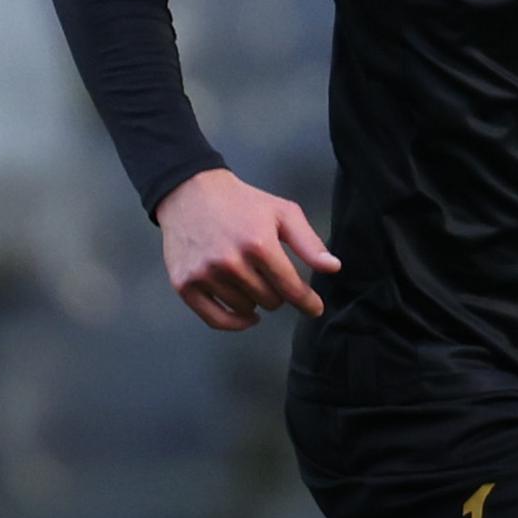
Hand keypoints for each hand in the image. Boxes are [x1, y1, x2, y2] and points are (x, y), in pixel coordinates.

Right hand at [154, 168, 340, 330]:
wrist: (191, 194)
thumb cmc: (243, 203)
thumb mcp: (282, 212)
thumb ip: (309, 242)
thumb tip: (333, 268)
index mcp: (259, 244)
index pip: (290, 287)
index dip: (307, 301)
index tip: (315, 308)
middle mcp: (231, 263)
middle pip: (270, 300)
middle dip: (278, 293)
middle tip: (272, 276)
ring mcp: (205, 275)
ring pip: (246, 309)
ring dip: (255, 301)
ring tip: (253, 280)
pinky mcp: (185, 285)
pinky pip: (215, 320)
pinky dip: (234, 323)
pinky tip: (247, 316)